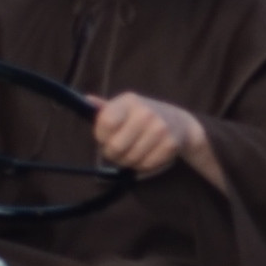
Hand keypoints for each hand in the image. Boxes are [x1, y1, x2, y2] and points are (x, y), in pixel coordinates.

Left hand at [93, 92, 212, 178]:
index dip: (101, 135)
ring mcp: (159, 129)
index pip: (106, 122)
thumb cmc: (144, 116)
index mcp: (129, 101)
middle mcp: (145, 113)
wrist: (179, 122)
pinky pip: (145, 165)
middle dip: (112, 154)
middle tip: (117, 151)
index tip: (104, 138)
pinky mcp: (169, 145)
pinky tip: (144, 156)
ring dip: (127, 161)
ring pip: (130, 158)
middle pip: (116, 146)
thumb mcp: (125, 107)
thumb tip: (86, 100)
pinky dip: (141, 166)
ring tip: (131, 153)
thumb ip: (105, 108)